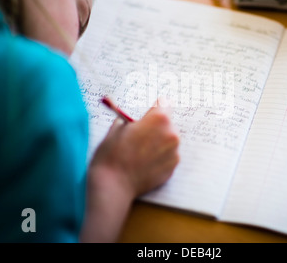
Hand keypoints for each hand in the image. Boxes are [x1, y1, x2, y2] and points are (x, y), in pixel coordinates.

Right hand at [81, 99, 179, 241]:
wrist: (113, 184)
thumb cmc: (112, 154)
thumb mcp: (117, 127)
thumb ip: (132, 120)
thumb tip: (136, 119)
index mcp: (159, 118)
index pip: (165, 103)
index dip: (154, 108)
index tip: (148, 113)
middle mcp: (172, 134)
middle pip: (168, 123)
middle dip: (156, 127)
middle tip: (140, 136)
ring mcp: (174, 152)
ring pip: (168, 140)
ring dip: (159, 142)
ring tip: (140, 152)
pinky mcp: (173, 167)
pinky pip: (168, 156)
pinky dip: (159, 157)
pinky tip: (144, 163)